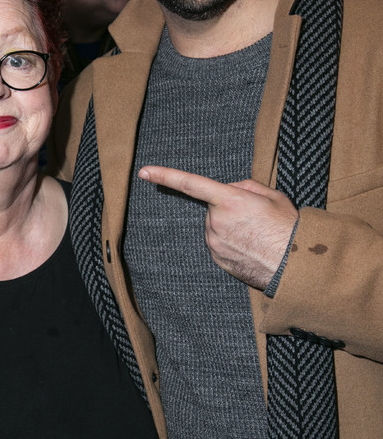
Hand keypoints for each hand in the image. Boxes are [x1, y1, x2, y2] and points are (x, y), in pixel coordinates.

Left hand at [138, 166, 298, 289]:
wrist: (294, 267)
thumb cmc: (287, 228)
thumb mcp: (272, 196)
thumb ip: (245, 186)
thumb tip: (229, 189)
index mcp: (229, 201)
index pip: (190, 184)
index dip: (165, 176)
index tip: (144, 171)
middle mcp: (216, 222)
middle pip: (213, 207)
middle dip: (229, 207)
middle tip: (255, 218)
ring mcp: (214, 243)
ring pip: (215, 225)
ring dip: (230, 226)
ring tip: (256, 234)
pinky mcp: (217, 258)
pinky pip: (218, 243)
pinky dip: (231, 242)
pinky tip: (251, 246)